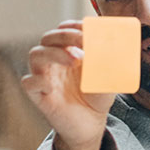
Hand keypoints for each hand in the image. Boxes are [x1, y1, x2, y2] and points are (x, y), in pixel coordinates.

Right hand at [20, 20, 118, 149]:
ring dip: (54, 53)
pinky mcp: (38, 94)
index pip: (63, 29)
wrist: (91, 125)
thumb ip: (112, 60)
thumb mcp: (110, 76)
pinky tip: (52, 85)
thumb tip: (121, 43)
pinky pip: (29, 82)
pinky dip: (38, 80)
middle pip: (48, 38)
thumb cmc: (97, 96)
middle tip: (83, 41)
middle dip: (65, 35)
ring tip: (75, 61)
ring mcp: (44, 76)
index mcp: (68, 50)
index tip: (88, 27)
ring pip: (35, 54)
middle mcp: (53, 60)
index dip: (73, 25)